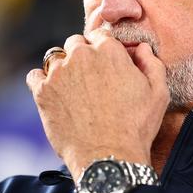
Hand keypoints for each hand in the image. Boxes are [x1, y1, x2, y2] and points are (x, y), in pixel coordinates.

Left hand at [27, 28, 168, 177]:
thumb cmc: (136, 127)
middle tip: (89, 80)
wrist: (108, 157)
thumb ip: (152, 63)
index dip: (102, 49)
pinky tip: (53, 95)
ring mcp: (59, 73)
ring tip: (72, 90)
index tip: (104, 65)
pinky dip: (41, 83)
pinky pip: (34, 77)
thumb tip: (142, 48)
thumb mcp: (158, 93)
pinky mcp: (42, 91)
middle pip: (75, 43)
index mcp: (109, 51)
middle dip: (82, 56)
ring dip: (62, 69)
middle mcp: (81, 55)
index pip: (100, 35)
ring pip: (55, 58)